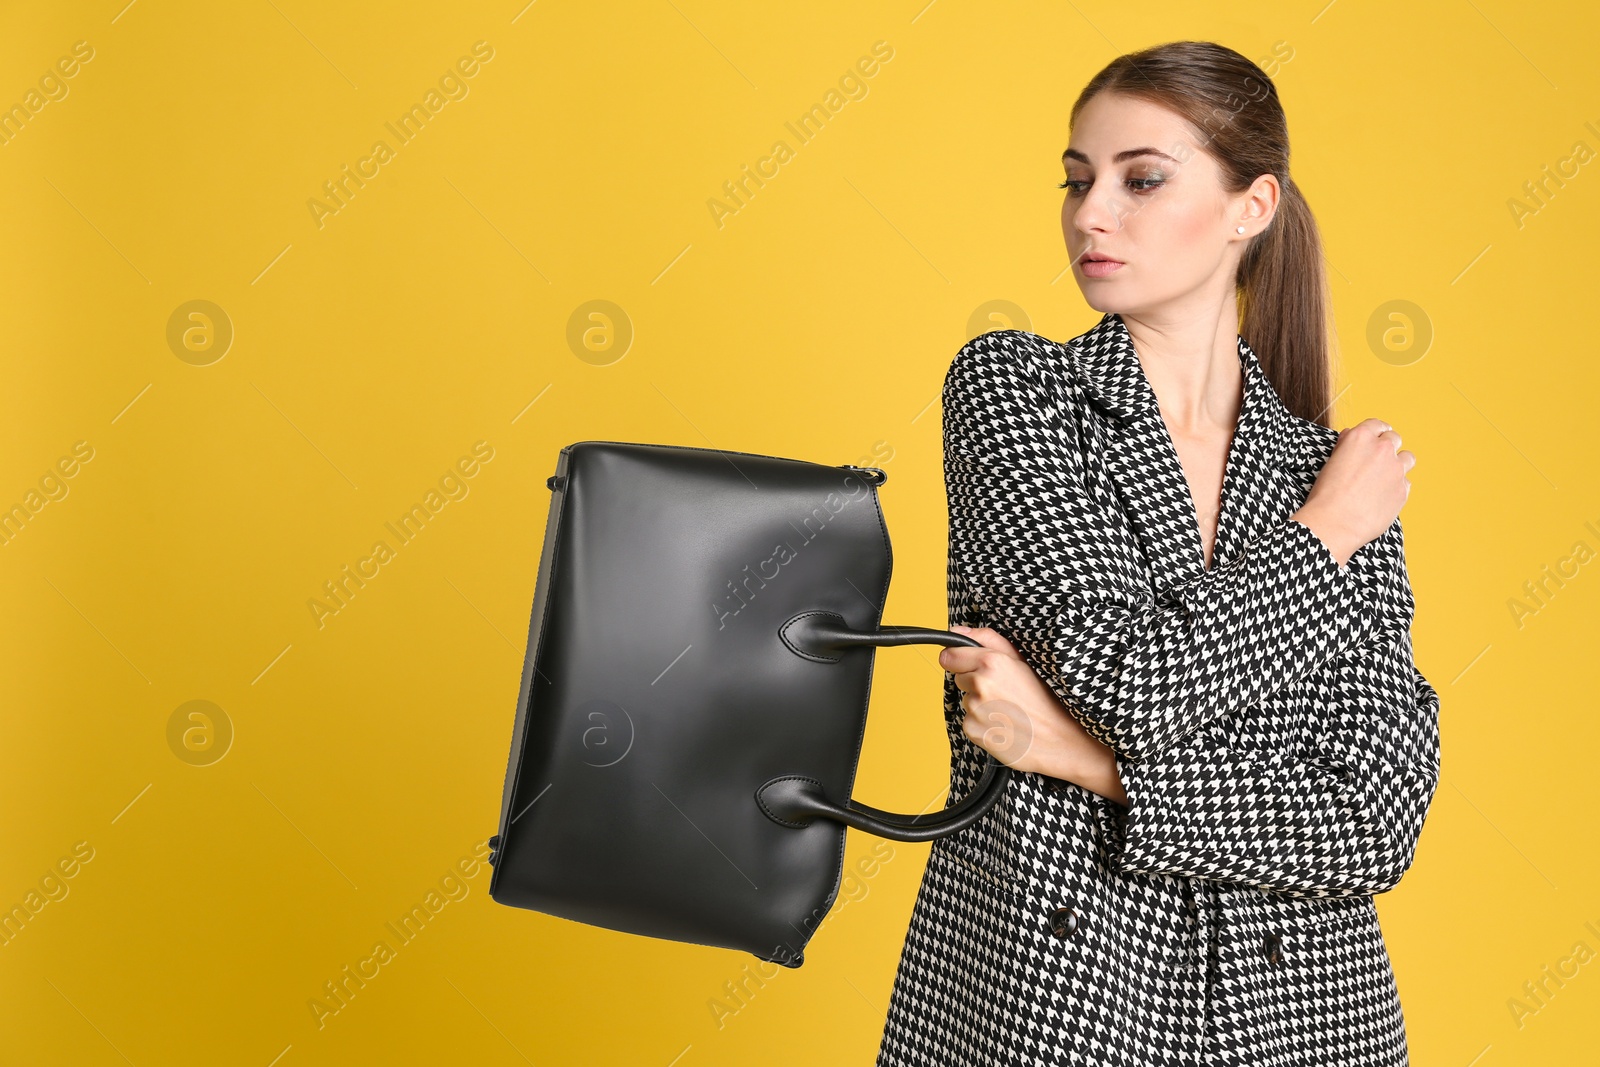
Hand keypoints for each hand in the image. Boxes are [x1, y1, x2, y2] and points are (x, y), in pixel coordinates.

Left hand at [939, 623, 1117, 789]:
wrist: (1062, 740)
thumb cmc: (1048, 698)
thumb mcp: (1024, 661)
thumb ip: (988, 640)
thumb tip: (957, 630)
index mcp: (991, 662)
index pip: (950, 656)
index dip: (960, 660)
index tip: (971, 666)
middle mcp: (980, 684)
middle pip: (959, 679)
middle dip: (975, 683)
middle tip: (1005, 692)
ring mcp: (975, 709)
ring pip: (966, 701)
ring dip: (980, 705)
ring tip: (1009, 710)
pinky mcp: (974, 731)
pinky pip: (969, 722)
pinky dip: (982, 724)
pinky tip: (1005, 724)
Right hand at [1292, 417, 1415, 566]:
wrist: (1334, 523)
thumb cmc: (1326, 494)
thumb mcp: (1331, 462)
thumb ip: (1346, 445)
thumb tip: (1351, 436)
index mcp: (1361, 437)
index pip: (1377, 424)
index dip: (1375, 432)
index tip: (1375, 440)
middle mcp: (1382, 449)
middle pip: (1394, 438)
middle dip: (1387, 447)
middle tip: (1377, 460)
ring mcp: (1396, 469)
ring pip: (1407, 458)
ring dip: (1398, 463)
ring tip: (1385, 477)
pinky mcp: (1403, 490)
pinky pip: (1406, 482)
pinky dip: (1397, 486)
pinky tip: (1383, 495)